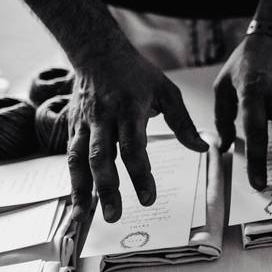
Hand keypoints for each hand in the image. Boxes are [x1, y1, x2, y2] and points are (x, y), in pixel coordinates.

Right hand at [67, 48, 207, 223]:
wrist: (97, 52)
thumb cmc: (136, 73)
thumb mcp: (167, 91)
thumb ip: (184, 123)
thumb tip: (202, 148)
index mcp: (129, 111)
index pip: (133, 148)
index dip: (139, 174)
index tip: (148, 198)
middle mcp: (103, 120)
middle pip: (102, 159)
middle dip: (107, 189)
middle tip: (114, 217)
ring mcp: (84, 124)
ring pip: (79, 160)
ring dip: (81, 191)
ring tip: (83, 218)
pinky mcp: (72, 128)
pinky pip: (69, 157)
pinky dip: (71, 181)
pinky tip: (75, 203)